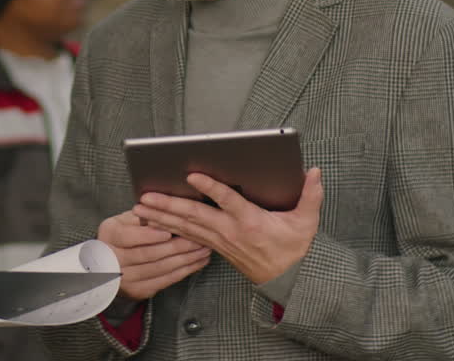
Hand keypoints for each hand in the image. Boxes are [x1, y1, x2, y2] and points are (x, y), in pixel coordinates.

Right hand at [97, 210, 211, 300]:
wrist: (112, 261)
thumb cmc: (125, 233)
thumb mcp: (127, 218)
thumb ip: (143, 213)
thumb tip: (164, 205)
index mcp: (109, 234)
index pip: (127, 236)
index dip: (148, 236)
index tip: (167, 232)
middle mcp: (113, 258)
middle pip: (147, 254)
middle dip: (176, 247)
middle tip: (197, 238)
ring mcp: (126, 278)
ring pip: (160, 268)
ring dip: (185, 259)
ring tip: (203, 248)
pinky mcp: (139, 290)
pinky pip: (165, 280)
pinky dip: (185, 271)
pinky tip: (197, 261)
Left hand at [132, 168, 323, 284]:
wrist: (287, 280)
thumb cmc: (294, 249)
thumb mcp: (306, 223)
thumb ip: (310, 196)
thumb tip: (314, 172)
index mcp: (250, 222)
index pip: (227, 201)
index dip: (210, 187)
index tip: (192, 176)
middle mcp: (230, 231)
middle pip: (195, 215)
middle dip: (168, 205)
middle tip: (145, 196)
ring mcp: (219, 240)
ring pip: (186, 226)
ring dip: (161, 216)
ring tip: (139, 207)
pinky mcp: (215, 246)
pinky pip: (187, 235)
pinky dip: (168, 227)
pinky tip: (152, 222)